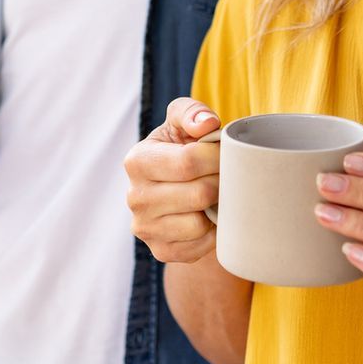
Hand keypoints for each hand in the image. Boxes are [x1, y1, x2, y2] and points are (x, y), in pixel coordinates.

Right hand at [124, 97, 222, 264]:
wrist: (176, 188)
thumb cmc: (181, 149)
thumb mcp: (181, 123)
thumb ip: (192, 112)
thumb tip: (206, 124)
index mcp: (137, 161)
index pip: (189, 161)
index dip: (218, 157)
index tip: (228, 154)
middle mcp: (134, 197)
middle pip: (199, 194)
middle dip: (222, 183)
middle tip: (227, 176)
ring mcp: (146, 228)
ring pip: (200, 224)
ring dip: (217, 209)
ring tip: (217, 194)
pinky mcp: (161, 251)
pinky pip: (201, 246)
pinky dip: (212, 232)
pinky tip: (209, 215)